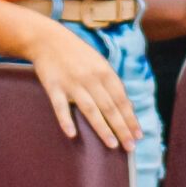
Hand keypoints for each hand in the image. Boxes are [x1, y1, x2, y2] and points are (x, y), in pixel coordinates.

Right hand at [20, 20, 138, 150]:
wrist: (48, 39)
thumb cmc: (77, 53)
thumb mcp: (98, 63)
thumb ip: (111, 83)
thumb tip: (127, 106)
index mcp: (104, 72)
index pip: (121, 99)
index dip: (130, 118)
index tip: (138, 135)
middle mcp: (91, 78)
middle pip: (109, 107)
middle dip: (122, 128)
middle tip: (130, 147)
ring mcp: (72, 83)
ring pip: (90, 109)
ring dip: (102, 128)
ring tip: (112, 145)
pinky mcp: (54, 86)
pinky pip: (60, 106)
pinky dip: (66, 120)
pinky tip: (72, 134)